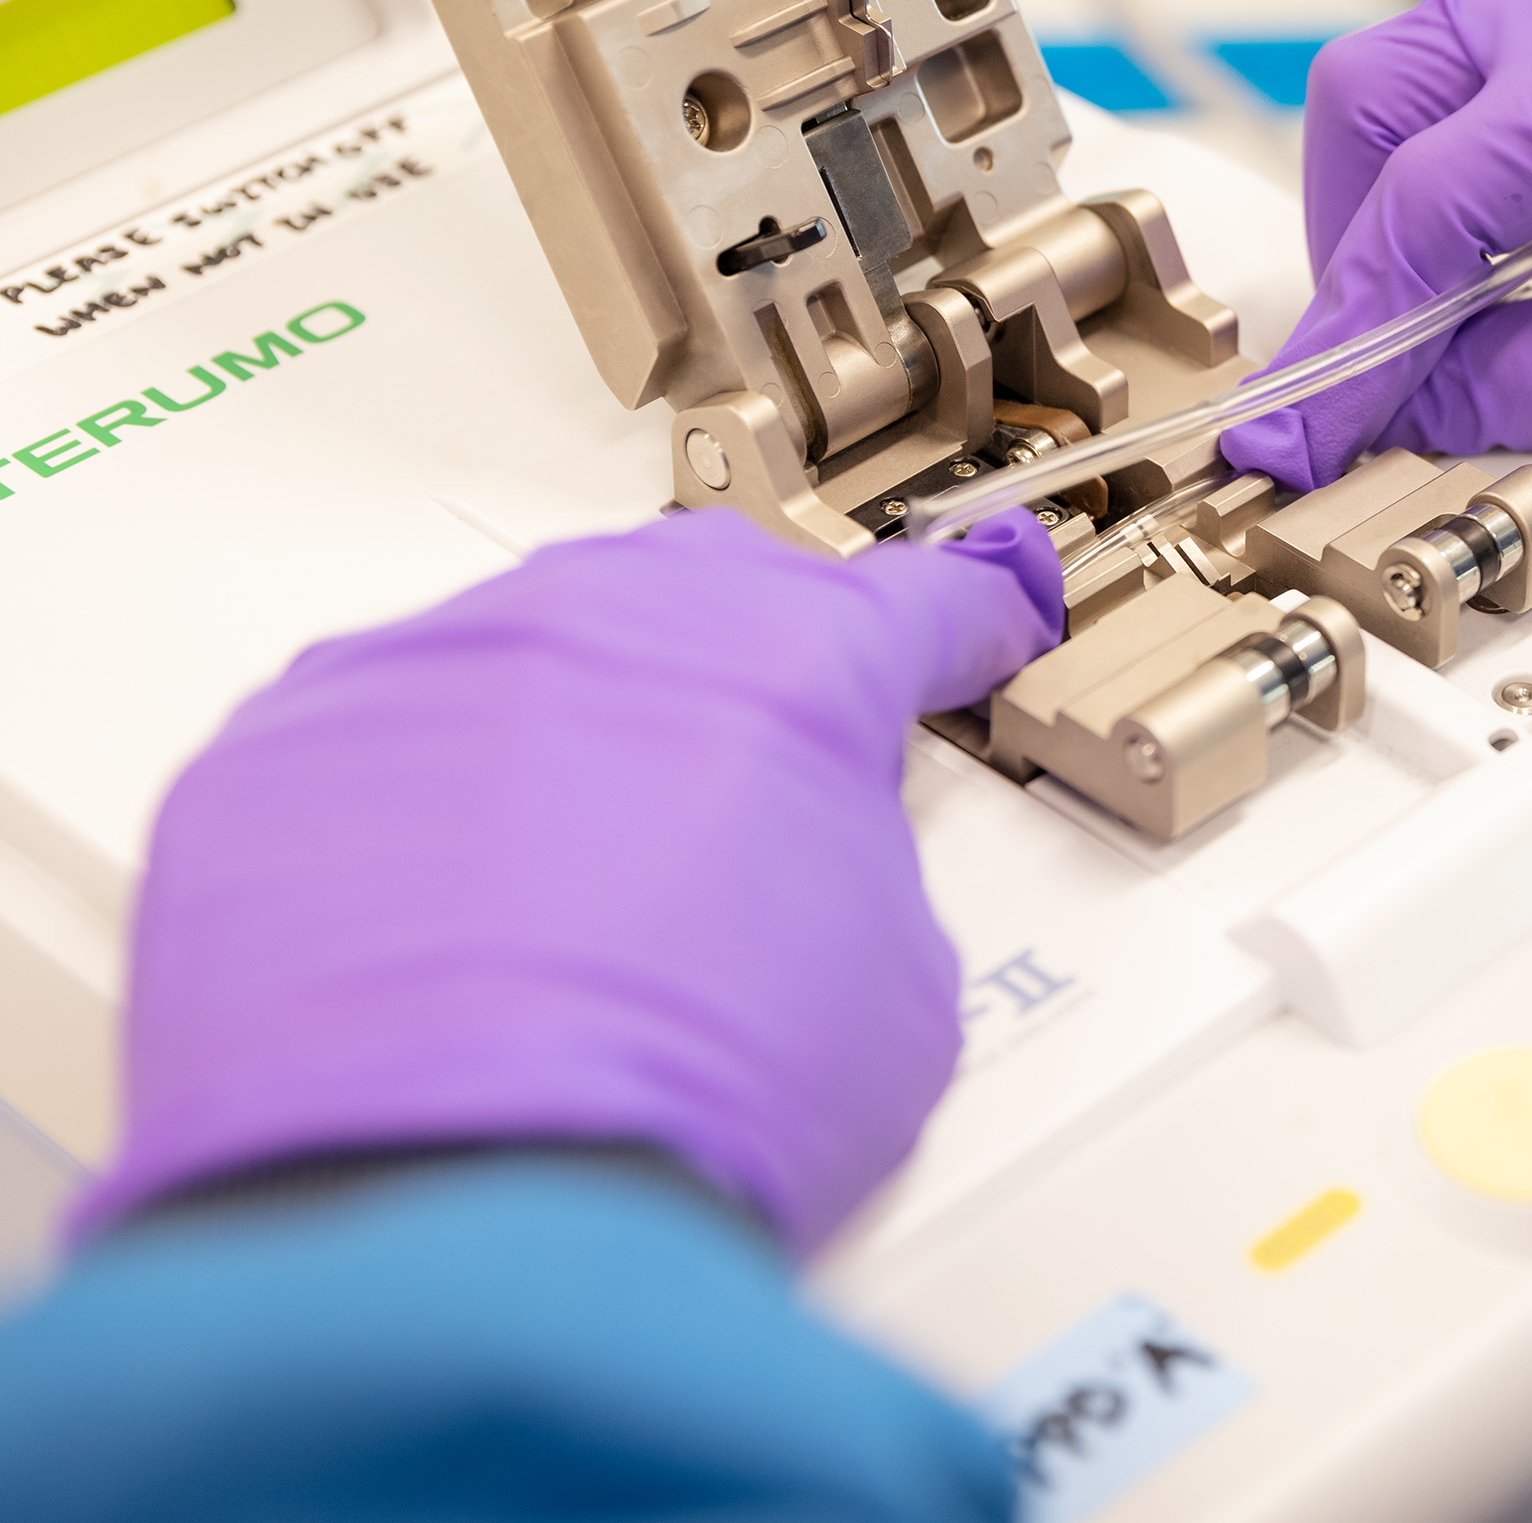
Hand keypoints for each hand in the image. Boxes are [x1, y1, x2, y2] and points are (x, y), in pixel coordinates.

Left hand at [74, 508, 1064, 1256]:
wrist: (457, 1216)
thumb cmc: (694, 1108)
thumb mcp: (901, 988)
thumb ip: (869, 864)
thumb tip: (812, 870)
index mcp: (794, 660)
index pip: (915, 598)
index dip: (963, 620)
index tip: (975, 622)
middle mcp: (610, 625)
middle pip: (707, 591)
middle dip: (750, 667)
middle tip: (761, 777)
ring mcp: (431, 672)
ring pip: (531, 655)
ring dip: (575, 739)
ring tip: (581, 886)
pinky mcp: (278, 754)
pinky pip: (374, 745)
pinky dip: (419, 813)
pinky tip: (445, 931)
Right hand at [1222, 0, 1531, 486]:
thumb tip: (1448, 401)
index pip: (1447, 172)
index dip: (1363, 310)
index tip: (1317, 411)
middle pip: (1410, 82)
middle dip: (1366, 230)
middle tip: (1381, 365)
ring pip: (1474, 88)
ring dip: (1442, 216)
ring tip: (1463, 344)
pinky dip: (1525, 204)